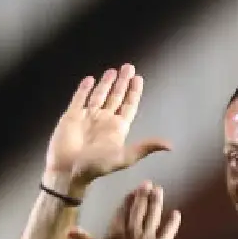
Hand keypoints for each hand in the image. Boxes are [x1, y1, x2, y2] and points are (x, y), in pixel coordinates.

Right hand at [42, 65, 171, 196]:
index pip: (128, 105)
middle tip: (128, 67)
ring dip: (106, 83)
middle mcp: (103, 121)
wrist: (68, 171)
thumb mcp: (124, 157)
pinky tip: (89, 80)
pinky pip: (79, 99)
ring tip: (113, 70)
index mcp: (117, 129)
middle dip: (122, 82)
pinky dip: (84, 89)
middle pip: (116, 97)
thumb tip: (170, 145)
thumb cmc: (96, 166)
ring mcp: (87, 118)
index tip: (138, 78)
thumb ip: (145, 147)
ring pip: (99, 95)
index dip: (134, 92)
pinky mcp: (71, 116)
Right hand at [67, 182, 180, 238]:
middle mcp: (133, 229)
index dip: (129, 200)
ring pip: (153, 215)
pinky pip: (168, 231)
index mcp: (116, 232)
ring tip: (159, 190)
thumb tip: (69, 230)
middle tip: (149, 183)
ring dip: (156, 202)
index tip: (134, 190)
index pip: (123, 212)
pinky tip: (176, 214)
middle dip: (143, 195)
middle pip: (138, 209)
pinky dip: (173, 222)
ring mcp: (148, 236)